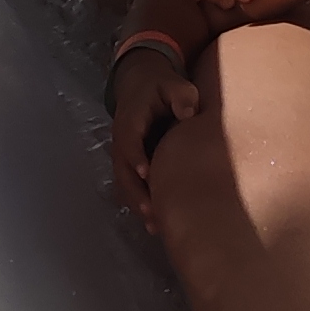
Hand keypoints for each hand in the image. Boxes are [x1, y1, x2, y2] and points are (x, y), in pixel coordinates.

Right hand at [107, 46, 202, 231]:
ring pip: (125, 184)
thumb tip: (188, 113)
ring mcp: (123, 155)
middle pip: (123, 171)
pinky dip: (141, 204)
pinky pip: (131, 187)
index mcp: (130, 121)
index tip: (146, 174)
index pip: (129, 141)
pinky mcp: (130, 164)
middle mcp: (121, 141)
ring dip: (138, 205)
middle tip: (153, 214)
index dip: (136, 157)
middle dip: (136, 193)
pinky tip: (156, 224)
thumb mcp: (173, 83)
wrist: (141, 85)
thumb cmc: (161, 86)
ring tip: (155, 227)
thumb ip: (181, 96)